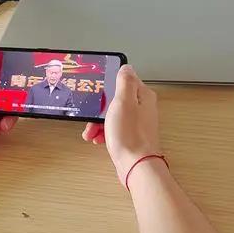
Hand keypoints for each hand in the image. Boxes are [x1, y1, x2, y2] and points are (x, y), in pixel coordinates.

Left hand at [0, 62, 15, 169]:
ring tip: (4, 118)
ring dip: (11, 111)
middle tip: (15, 98)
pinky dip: (8, 124)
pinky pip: (7, 122)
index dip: (1, 74)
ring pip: (8, 107)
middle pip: (3, 91)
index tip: (12, 73)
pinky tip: (0, 128)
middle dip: (11, 94)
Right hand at [82, 65, 159, 180]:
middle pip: (115, 99)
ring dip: (98, 122)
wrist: (135, 165)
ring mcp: (136, 122)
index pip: (123, 80)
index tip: (98, 92)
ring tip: (91, 131)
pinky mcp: (130, 136)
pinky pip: (113, 128)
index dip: (107, 86)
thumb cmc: (130, 135)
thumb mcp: (123, 101)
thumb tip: (126, 67)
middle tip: (92, 115)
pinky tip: (97, 138)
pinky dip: (103, 132)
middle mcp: (142, 107)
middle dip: (100, 108)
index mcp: (142, 95)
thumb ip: (124, 81)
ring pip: (112, 115)